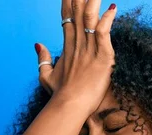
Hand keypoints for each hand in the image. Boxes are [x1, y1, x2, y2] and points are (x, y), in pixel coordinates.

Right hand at [35, 0, 116, 114]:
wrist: (68, 107)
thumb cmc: (59, 96)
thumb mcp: (46, 76)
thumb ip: (43, 59)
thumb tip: (38, 44)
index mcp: (67, 48)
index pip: (68, 19)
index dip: (69, 4)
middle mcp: (77, 46)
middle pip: (79, 14)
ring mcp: (89, 51)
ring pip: (90, 19)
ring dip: (93, 3)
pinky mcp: (102, 59)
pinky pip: (104, 34)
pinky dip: (108, 21)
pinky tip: (112, 9)